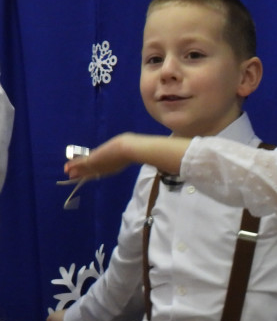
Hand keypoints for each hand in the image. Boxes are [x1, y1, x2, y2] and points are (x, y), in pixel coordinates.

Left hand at [60, 134, 190, 183]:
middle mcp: (107, 155)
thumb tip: (165, 157)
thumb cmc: (142, 150)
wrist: (135, 148)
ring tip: (67, 172)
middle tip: (71, 170)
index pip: (104, 161)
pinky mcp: (96, 159)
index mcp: (118, 153)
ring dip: (77, 168)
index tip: (89, 168)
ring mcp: (101, 157)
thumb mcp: (146, 152)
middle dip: (82, 166)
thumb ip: (151, 155)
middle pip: (93, 163)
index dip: (95, 164)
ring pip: (86, 164)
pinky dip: (75, 167)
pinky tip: (68, 169)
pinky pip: (83, 164)